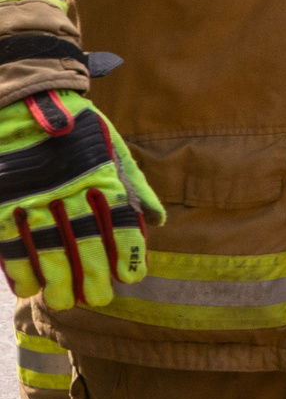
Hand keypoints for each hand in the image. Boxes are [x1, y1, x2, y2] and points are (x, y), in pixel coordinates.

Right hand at [0, 90, 162, 310]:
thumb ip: (134, 184)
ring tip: (64, 302)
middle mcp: (68, 186)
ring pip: (48, 245)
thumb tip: (158, 221)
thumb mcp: (112, 146)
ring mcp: (32, 193)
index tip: (133, 277)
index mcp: (101, 173)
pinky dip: (17, 266)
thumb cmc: (78, 126)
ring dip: (56, 278)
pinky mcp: (1, 198)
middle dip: (93, 274)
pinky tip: (26, 287)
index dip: (129, 251)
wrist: (27, 96)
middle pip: (85, 239)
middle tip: (99, 300)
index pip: (122, 220)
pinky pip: (9, 239)